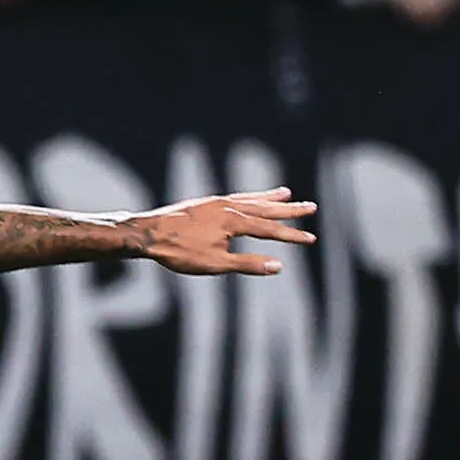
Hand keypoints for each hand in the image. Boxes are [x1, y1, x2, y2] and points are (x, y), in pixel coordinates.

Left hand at [126, 186, 313, 274]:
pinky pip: (234, 197)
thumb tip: (279, 266)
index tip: (311, 239)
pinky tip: (250, 199)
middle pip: (265, 208)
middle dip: (289, 210)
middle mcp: (228, 206)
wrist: (147, 234)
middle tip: (311, 207)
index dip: (292, 236)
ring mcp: (216, 202)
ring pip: (250, 199)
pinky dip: (248, 196)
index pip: (270, 230)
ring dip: (270, 198)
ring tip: (287, 192)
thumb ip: (248, 264)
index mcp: (233, 221)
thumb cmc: (179, 252)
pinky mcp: (205, 203)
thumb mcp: (215, 264)